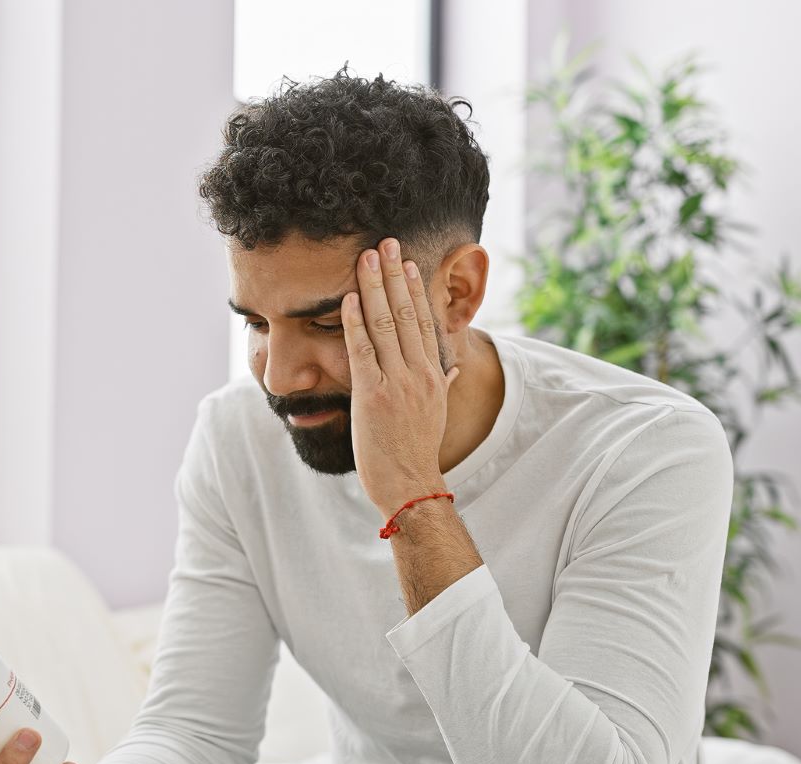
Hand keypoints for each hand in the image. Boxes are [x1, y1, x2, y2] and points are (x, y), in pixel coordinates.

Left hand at [341, 238, 458, 515]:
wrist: (410, 485)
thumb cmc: (416, 452)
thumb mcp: (436, 413)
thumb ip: (443, 385)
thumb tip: (454, 369)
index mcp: (434, 375)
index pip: (424, 320)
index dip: (413, 288)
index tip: (405, 261)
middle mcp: (419, 373)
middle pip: (407, 313)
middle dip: (393, 275)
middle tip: (385, 242)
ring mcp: (397, 384)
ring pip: (386, 325)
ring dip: (373, 288)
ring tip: (366, 258)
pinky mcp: (372, 397)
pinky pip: (362, 352)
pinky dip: (354, 323)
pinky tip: (347, 299)